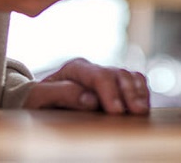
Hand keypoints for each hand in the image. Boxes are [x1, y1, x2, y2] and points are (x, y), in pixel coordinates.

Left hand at [24, 57, 149, 113]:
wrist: (39, 102)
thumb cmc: (36, 101)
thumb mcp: (38, 97)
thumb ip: (61, 94)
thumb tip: (90, 99)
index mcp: (75, 68)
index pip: (98, 76)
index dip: (109, 93)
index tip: (116, 111)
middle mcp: (93, 69)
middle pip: (117, 74)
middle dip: (128, 93)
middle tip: (136, 112)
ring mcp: (105, 76)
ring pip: (128, 76)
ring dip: (137, 92)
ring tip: (142, 110)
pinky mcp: (114, 85)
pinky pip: (134, 81)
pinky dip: (141, 90)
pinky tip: (143, 104)